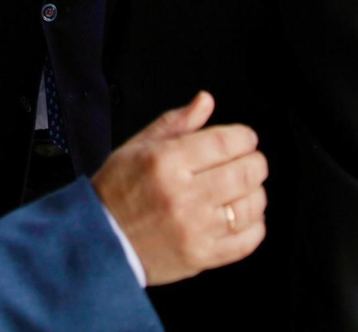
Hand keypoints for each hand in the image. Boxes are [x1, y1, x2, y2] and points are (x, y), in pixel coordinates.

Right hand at [92, 91, 267, 286]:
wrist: (102, 240)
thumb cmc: (119, 189)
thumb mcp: (138, 146)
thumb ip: (176, 122)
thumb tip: (206, 101)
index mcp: (166, 161)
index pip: (226, 142)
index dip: (245, 137)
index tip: (245, 139)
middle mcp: (183, 195)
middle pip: (246, 172)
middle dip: (255, 162)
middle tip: (248, 162)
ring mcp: (195, 229)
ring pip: (251, 205)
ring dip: (255, 192)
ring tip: (243, 189)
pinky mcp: (202, 256)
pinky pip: (247, 240)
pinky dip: (255, 225)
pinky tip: (241, 216)